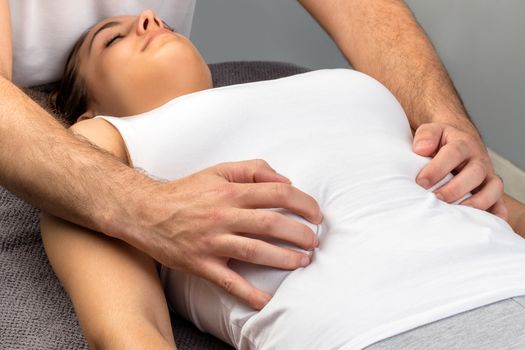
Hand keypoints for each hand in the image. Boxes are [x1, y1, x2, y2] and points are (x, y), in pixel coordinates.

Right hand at [121, 159, 322, 309]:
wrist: (145, 211)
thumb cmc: (186, 191)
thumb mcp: (218, 171)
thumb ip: (253, 170)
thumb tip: (286, 181)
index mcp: (231, 192)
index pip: (278, 194)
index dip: (304, 203)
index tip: (316, 214)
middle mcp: (224, 216)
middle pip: (273, 224)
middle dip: (301, 234)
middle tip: (314, 241)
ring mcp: (212, 242)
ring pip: (257, 251)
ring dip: (285, 259)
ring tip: (303, 262)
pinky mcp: (201, 264)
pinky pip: (229, 282)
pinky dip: (249, 294)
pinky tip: (267, 301)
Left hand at [413, 122, 506, 219]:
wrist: (458, 140)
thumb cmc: (441, 141)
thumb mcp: (432, 131)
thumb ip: (426, 136)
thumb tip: (422, 149)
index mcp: (463, 143)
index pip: (453, 153)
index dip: (437, 168)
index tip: (421, 182)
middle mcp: (479, 160)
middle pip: (475, 173)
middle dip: (455, 188)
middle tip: (436, 198)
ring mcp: (487, 176)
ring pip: (492, 189)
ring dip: (476, 203)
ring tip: (456, 213)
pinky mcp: (491, 191)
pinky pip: (500, 202)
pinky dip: (496, 213)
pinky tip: (485, 222)